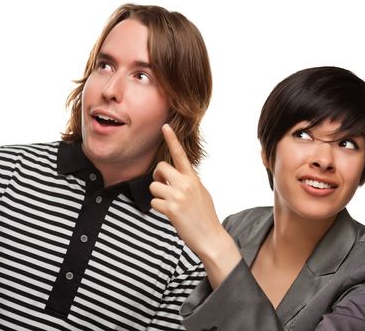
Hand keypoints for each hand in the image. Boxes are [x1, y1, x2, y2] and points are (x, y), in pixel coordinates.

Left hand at [150, 125, 236, 265]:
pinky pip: (153, 202)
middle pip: (160, 168)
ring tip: (169, 204)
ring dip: (157, 196)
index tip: (165, 127)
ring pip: (153, 186)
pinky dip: (158, 208)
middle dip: (157, 177)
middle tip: (163, 187)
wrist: (211, 237)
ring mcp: (178, 196)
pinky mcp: (172, 209)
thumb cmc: (205, 216)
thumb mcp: (201, 193)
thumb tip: (174, 178)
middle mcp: (186, 184)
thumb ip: (188, 182)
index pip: (180, 155)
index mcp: (193, 178)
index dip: (172, 139)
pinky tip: (169, 214)